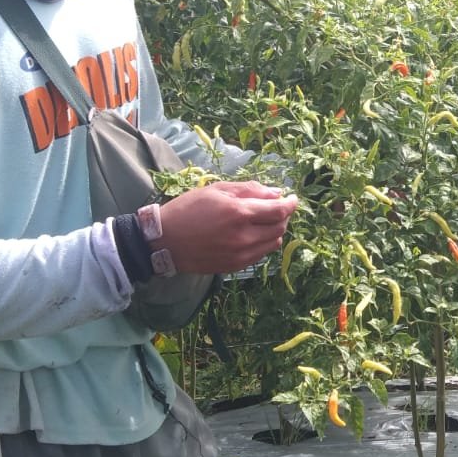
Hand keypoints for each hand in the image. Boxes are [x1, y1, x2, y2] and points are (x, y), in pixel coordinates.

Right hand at [158, 182, 296, 273]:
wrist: (165, 241)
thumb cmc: (188, 209)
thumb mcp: (217, 190)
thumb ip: (249, 190)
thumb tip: (275, 193)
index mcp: (240, 213)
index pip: (279, 210)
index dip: (290, 203)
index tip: (292, 198)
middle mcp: (244, 236)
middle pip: (280, 227)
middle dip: (283, 216)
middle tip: (276, 207)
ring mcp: (241, 254)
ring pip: (273, 243)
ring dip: (275, 230)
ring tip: (264, 221)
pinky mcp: (235, 266)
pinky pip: (261, 255)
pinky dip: (264, 243)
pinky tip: (252, 234)